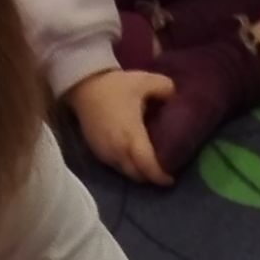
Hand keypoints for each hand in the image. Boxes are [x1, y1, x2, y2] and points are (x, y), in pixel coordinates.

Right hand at [68, 69, 174, 184]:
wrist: (83, 87)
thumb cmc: (114, 86)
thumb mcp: (144, 81)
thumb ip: (165, 89)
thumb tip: (176, 98)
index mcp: (131, 136)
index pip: (147, 166)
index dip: (160, 176)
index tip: (171, 179)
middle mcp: (118, 151)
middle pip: (138, 175)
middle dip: (151, 177)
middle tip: (163, 171)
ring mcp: (106, 154)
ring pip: (126, 172)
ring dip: (138, 172)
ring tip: (149, 164)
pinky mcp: (97, 153)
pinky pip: (116, 166)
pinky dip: (127, 166)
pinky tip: (133, 156)